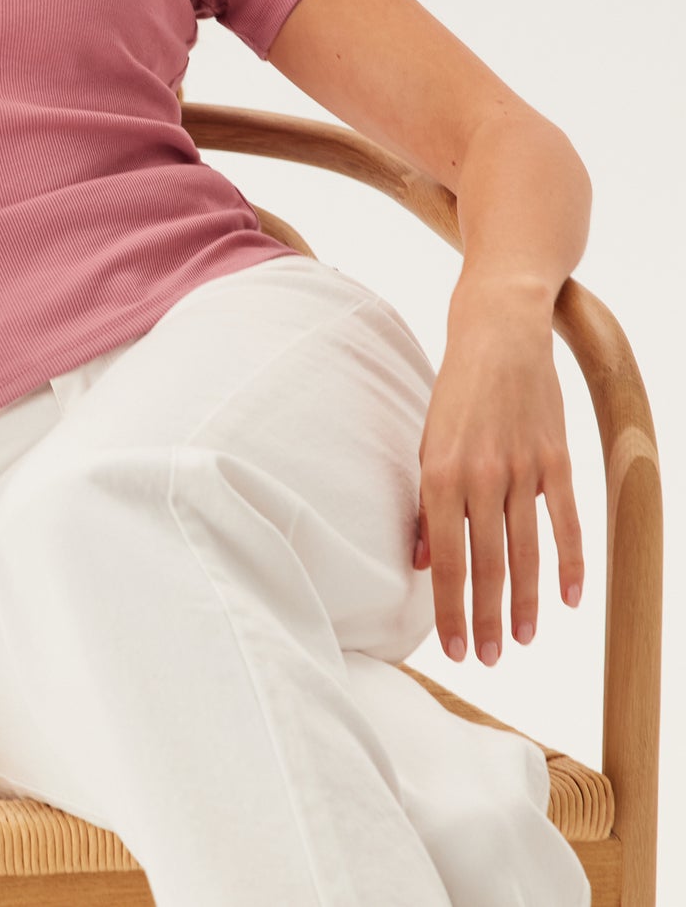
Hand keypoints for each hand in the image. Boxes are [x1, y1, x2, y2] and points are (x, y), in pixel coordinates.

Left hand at [411, 276, 584, 665]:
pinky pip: (565, 521)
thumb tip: (423, 560)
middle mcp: (480, 476)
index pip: (446, 558)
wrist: (499, 333)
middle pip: (486, 564)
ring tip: (521, 640)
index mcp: (440, 473)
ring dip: (524, 602)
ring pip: (526, 551)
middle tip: (487, 658)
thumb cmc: (456, 392)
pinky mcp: (556, 458)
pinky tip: (569, 600)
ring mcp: (522, 468)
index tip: (453, 647)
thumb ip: (426, 502)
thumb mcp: (427, 441)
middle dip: (485, 618)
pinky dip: (569, 562)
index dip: (450, 607)